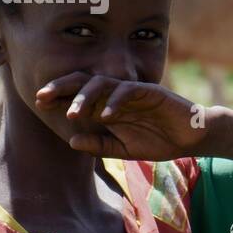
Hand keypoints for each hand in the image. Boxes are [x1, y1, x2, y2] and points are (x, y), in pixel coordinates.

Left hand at [36, 73, 208, 160]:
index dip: (59, 96)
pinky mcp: (150, 92)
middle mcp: (117, 95)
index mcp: (108, 106)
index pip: (79, 95)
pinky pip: (127, 91)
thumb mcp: (124, 150)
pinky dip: (114, 102)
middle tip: (42, 97)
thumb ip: (100, 146)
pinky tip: (105, 116)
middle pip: (84, 82)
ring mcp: (133, 92)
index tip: (40, 103)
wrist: (192, 137)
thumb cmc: (160, 140)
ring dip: (84, 97)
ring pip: (102, 84)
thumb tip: (71, 141)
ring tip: (72, 114)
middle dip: (61, 87)